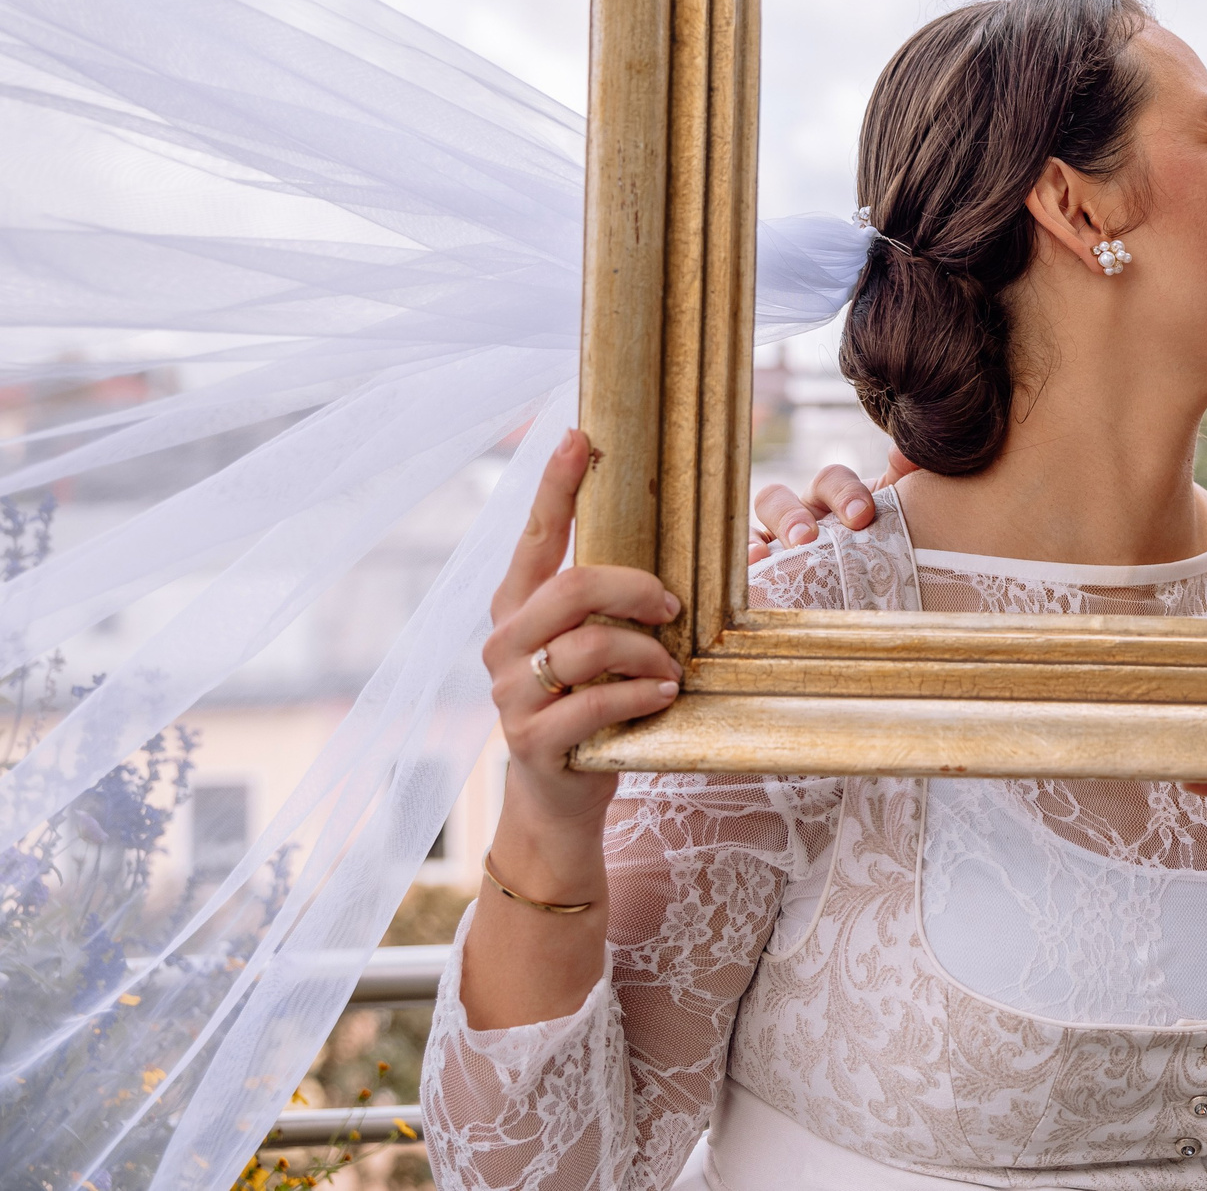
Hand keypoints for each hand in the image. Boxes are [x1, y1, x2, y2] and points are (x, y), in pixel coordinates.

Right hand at [484, 429, 686, 828]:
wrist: (559, 798)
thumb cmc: (591, 705)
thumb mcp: (596, 647)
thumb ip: (611, 605)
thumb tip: (673, 560)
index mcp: (519, 607)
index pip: (536, 537)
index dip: (553, 486)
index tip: (576, 437)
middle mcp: (504, 643)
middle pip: (571, 586)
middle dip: (634, 588)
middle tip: (672, 603)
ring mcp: (511, 692)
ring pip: (588, 646)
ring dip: (647, 653)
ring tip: (671, 668)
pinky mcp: (530, 739)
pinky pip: (593, 703)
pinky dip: (641, 695)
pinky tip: (664, 696)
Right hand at [745, 456, 915, 561]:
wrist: (882, 591)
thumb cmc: (889, 548)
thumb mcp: (900, 515)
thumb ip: (906, 482)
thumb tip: (905, 452)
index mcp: (833, 498)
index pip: (830, 480)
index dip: (844, 493)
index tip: (862, 516)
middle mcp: (801, 513)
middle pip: (781, 496)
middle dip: (793, 515)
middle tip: (808, 537)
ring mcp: (778, 540)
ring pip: (761, 519)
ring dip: (770, 531)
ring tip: (779, 551)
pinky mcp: (765, 569)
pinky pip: (747, 555)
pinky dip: (746, 553)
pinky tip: (754, 562)